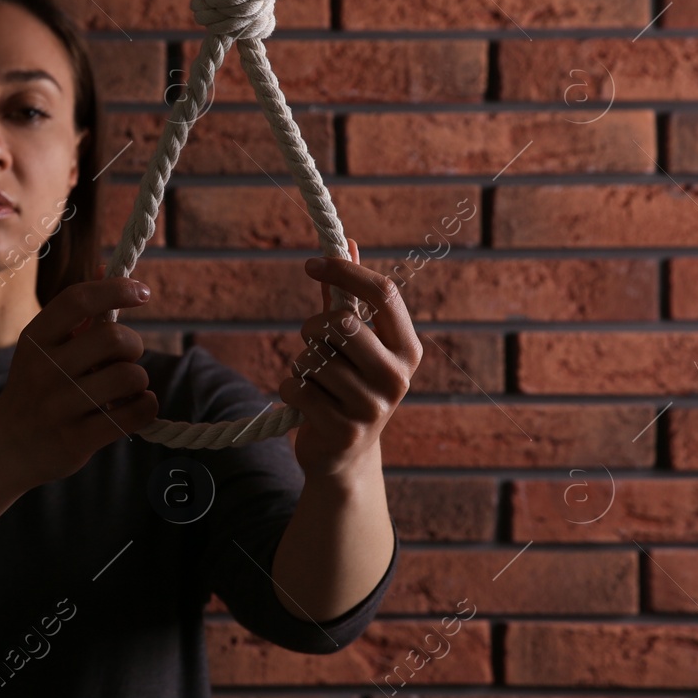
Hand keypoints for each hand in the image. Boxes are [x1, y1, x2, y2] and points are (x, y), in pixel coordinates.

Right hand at [0, 270, 158, 487]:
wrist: (5, 447)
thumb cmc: (35, 388)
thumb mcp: (42, 347)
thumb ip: (76, 313)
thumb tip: (108, 267)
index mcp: (35, 339)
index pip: (77, 299)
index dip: (116, 288)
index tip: (142, 291)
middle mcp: (45, 370)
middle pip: (114, 338)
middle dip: (133, 344)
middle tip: (127, 356)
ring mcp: (60, 406)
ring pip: (129, 377)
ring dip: (138, 380)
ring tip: (126, 387)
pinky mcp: (77, 439)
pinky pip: (134, 414)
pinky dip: (144, 406)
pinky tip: (134, 406)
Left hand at [279, 238, 421, 482]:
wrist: (344, 455)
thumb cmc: (348, 384)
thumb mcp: (356, 342)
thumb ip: (349, 296)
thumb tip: (347, 242)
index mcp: (408, 348)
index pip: (383, 293)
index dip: (344, 272)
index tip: (310, 264)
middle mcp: (398, 377)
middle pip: (339, 323)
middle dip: (312, 328)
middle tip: (314, 345)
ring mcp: (373, 407)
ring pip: (311, 357)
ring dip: (300, 365)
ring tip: (316, 383)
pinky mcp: (344, 430)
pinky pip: (295, 387)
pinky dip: (290, 389)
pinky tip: (306, 405)